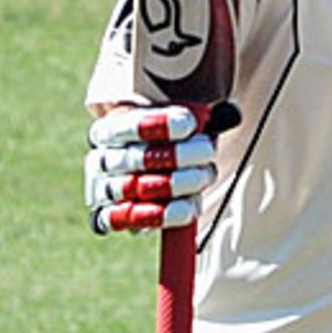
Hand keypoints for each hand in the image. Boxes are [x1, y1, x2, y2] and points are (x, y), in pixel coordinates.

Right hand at [84, 101, 239, 233]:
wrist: (149, 178)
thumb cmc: (167, 146)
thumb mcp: (178, 124)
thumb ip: (199, 117)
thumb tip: (230, 113)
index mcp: (109, 130)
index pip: (127, 125)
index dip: (158, 124)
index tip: (189, 124)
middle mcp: (101, 159)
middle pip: (137, 158)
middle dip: (179, 154)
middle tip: (207, 150)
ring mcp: (104, 190)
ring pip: (138, 188)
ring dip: (178, 184)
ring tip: (204, 176)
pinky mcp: (110, 217)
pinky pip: (130, 219)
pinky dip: (161, 215)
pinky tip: (186, 208)